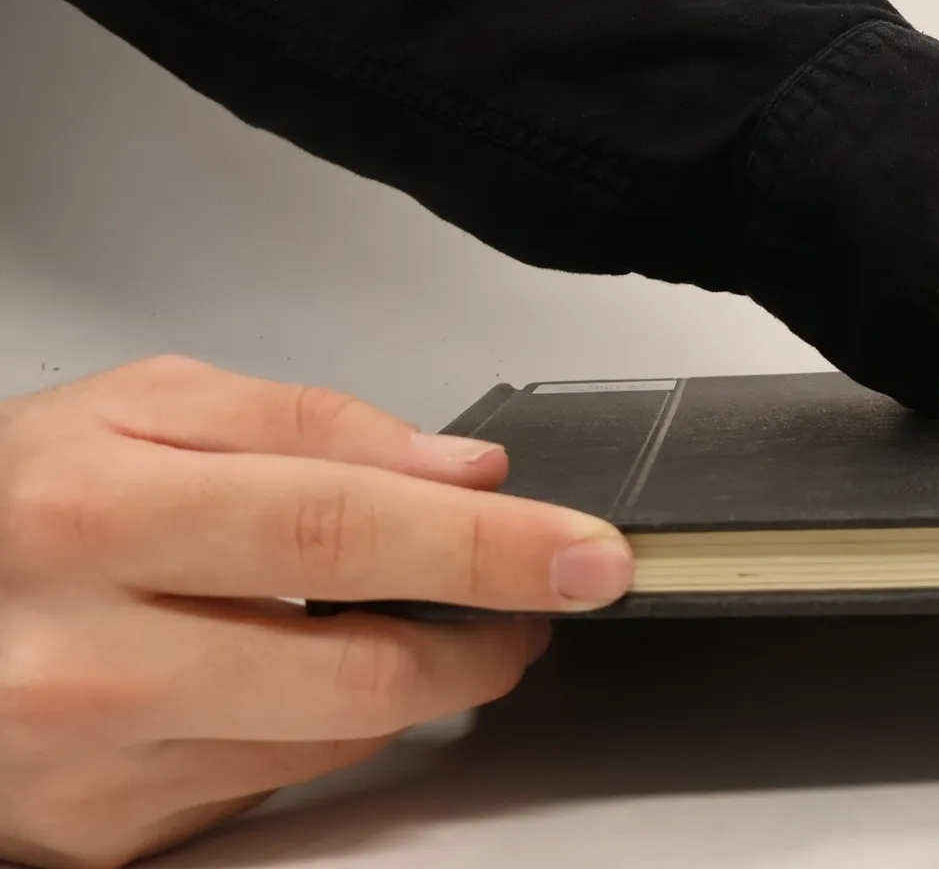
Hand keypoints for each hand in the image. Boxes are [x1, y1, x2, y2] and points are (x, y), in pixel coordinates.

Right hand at [0, 355, 635, 868]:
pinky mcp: (102, 838)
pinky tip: (305, 665)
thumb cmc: (20, 495)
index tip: (589, 551)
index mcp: (101, 517)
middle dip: (487, 638)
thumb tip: (461, 471)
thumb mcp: (145, 405)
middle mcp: (89, 658)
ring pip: (330, 740)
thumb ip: (313, 423)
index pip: (341, 529)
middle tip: (542, 596)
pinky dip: (323, 721)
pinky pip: (270, 783)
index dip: (487, 547)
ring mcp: (93, 768)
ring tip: (429, 615)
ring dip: (418, 680)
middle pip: (354, 672)